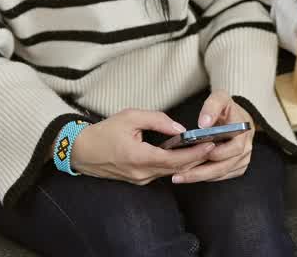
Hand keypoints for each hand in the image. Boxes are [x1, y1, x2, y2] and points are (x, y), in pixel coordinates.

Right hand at [69, 109, 216, 184]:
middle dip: (197, 158)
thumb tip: (180, 129)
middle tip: (216, 146)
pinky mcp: (137, 180)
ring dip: (188, 162)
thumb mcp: (131, 117)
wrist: (81, 151)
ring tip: (205, 149)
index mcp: (139, 157)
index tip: (211, 144)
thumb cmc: (104, 131)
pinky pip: (161, 173)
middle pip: (176, 168)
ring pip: (170, 172)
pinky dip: (175, 165)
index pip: (174, 159)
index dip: (195, 153)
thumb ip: (158, 121)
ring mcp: (139, 179)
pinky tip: (186, 155)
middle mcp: (141, 173)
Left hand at [172, 91, 255, 183]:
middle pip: (224, 166)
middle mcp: (246, 148)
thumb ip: (212, 107)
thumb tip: (204, 123)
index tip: (199, 155)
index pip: (234, 148)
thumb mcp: (220, 98)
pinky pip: (221, 177)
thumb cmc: (226, 109)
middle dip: (201, 172)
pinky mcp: (237, 167)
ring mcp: (242, 160)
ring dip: (199, 177)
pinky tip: (189, 176)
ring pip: (221, 174)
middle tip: (179, 174)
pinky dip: (205, 177)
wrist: (236, 118)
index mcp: (243, 131)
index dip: (217, 153)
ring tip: (178, 177)